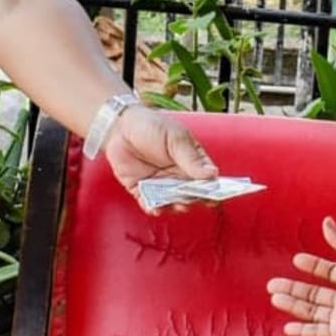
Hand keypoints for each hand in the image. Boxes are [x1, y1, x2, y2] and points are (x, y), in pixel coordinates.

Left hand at [102, 104, 217, 211]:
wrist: (120, 126)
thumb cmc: (151, 126)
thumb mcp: (175, 138)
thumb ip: (191, 158)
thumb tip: (212, 175)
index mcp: (192, 162)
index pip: (207, 180)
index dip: (213, 190)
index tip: (215, 196)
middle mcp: (179, 176)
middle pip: (192, 195)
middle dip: (193, 200)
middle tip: (192, 198)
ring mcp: (161, 185)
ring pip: (173, 203)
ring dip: (176, 206)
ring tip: (177, 204)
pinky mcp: (143, 191)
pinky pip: (151, 205)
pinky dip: (154, 208)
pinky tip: (156, 207)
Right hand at [268, 217, 335, 335]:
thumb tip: (327, 221)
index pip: (330, 272)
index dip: (314, 266)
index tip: (297, 260)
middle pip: (316, 293)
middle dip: (294, 288)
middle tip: (273, 284)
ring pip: (313, 311)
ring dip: (294, 304)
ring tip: (275, 298)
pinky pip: (320, 332)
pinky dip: (304, 330)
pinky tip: (289, 326)